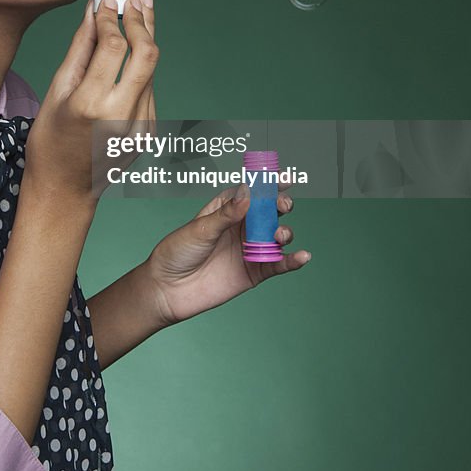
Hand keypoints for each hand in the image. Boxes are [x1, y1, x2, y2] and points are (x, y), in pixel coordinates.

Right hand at [23, 0, 157, 206]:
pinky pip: (148, 87)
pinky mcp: (150, 131)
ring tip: (138, 9)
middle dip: (142, 20)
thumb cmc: (51, 140)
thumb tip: (94, 10)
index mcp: (92, 106)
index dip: (113, 18)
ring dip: (145, 38)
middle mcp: (123, 116)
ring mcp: (141, 126)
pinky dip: (140, 65)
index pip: (114, 48)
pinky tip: (131, 50)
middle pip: (147, 54)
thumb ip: (81, 48)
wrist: (65, 190)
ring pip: (152, 69)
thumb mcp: (57, 91)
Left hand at [144, 188, 310, 327]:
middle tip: (282, 205)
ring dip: (285, 232)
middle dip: (280, 205)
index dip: (268, 184)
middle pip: (269, 212)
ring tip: (279, 235)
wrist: (168, 290)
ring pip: (277, 236)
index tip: (283, 180)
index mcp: (227, 209)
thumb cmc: (177, 252)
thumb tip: (247, 192)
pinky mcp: (254, 271)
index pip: (252, 192)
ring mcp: (249, 248)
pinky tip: (303, 256)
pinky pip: (278, 264)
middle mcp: (241, 226)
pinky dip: (292, 261)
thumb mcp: (200, 229)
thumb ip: (227, 213)